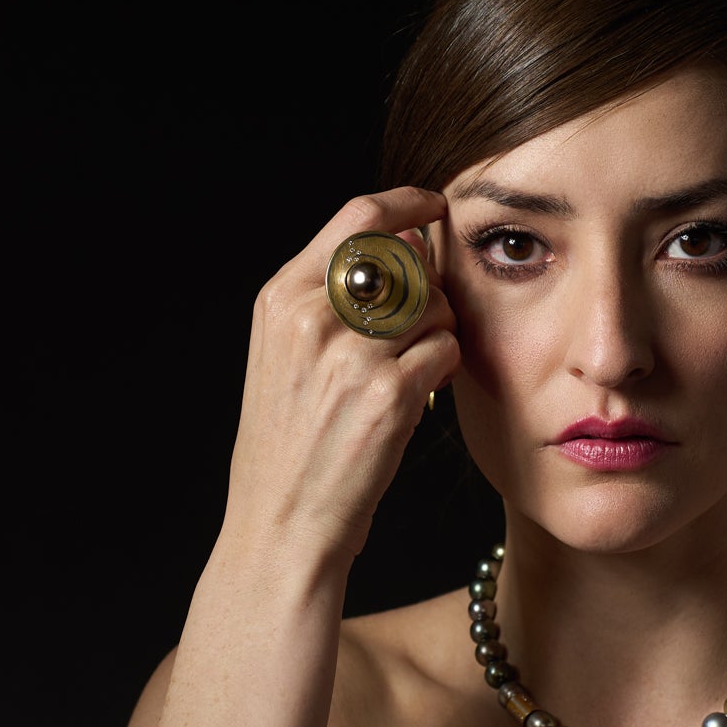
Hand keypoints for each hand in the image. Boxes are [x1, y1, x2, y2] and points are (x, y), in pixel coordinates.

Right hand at [220, 187, 459, 563]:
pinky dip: (444, 368)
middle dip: (429, 283)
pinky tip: (421, 393)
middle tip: (424, 320)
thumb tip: (402, 244)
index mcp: (281, 298)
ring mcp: (349, 354)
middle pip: (405, 256)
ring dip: (440, 331)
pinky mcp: (387, 393)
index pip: (357, 217)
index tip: (434, 203)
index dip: (406, 202)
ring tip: (415, 369)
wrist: (282, 525)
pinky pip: (445, 349)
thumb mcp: (285, 355)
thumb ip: (330, 297)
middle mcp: (311, 316)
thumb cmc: (291, 446)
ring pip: (434, 303)